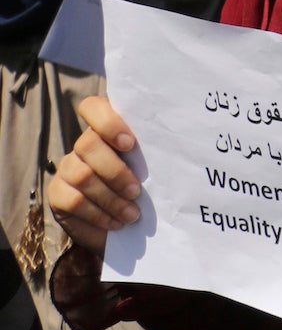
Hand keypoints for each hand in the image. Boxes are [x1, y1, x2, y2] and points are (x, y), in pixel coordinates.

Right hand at [46, 97, 141, 255]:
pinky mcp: (57, 193)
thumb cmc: (143, 185)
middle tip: (137, 191)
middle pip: (88, 145)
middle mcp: (82, 144)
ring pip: (83, 175)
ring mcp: (66, 167)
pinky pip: (74, 201)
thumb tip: (175, 147)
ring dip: (111, 198)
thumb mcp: (149, 166)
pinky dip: (99, 213)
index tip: (129, 143)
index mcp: (106, 130)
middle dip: (116, 171)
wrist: (122, 222)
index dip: (108, 122)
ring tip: (132, 213)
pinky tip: (116, 222)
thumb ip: (150, 152)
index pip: (93, 107)